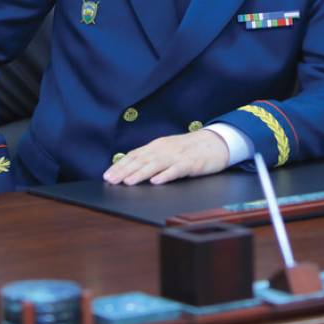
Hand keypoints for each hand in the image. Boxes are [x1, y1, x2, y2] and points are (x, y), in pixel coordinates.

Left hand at [102, 129, 229, 185]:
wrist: (216, 142)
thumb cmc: (190, 148)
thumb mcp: (168, 149)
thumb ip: (152, 156)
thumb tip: (131, 167)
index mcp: (158, 145)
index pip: (135, 155)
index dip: (120, 165)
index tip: (107, 175)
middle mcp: (165, 149)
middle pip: (142, 160)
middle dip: (125, 170)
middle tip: (110, 180)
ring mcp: (178, 156)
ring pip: (156, 165)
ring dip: (141, 173)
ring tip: (128, 181)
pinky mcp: (191, 164)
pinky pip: (176, 170)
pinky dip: (166, 175)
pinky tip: (156, 181)